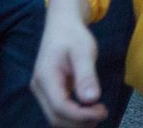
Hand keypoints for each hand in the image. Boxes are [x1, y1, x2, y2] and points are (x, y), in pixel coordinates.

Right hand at [30, 0, 105, 127]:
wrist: (62, 24)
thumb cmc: (73, 35)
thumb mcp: (84, 51)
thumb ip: (86, 75)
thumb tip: (92, 99)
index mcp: (46, 77)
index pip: (60, 107)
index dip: (81, 115)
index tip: (102, 111)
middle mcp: (39, 88)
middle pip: (55, 117)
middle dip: (79, 122)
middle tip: (103, 112)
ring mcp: (42, 91)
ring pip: (56, 117)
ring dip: (76, 121)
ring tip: (98, 113)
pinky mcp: (49, 91)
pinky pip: (59, 110)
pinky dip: (73, 115)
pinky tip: (90, 110)